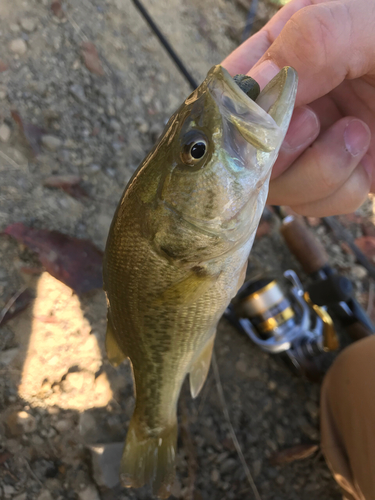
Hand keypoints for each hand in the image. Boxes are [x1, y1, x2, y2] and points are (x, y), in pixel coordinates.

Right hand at [223, 0, 374, 215]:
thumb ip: (316, 40)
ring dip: (315, 172)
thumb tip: (258, 86)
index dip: (235, 115)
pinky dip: (338, 191)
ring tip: (358, 135)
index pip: (232, 88)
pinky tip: (364, 158)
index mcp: (289, 48)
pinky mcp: (335, 177)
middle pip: (242, 147)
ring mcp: (312, 143)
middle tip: (314, 128)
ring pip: (275, 185)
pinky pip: (311, 204)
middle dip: (276, 151)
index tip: (267, 124)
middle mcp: (293, 100)